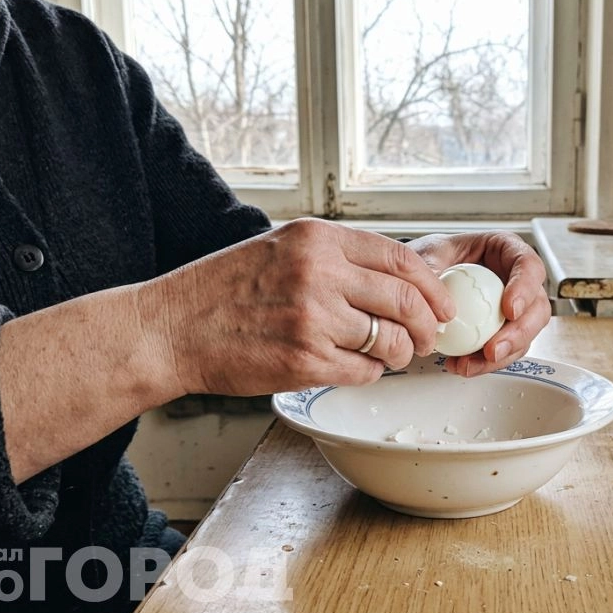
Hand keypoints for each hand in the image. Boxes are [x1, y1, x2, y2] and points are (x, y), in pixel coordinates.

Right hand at [140, 218, 455, 395]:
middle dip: (428, 325)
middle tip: (429, 337)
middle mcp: (319, 273)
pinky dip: (367, 373)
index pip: (401, 258)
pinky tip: (353, 367)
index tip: (442, 304)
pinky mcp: (304, 361)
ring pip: (389, 340)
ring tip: (389, 355)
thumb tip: (394, 278)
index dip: (432, 286)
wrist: (170, 328)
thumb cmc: (221, 290)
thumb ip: (334, 256)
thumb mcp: (279, 247)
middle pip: (406, 300)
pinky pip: (362, 372)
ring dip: (398, 353)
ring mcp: (313, 319)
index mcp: (316, 239)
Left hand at [407, 231, 549, 375]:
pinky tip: (464, 365)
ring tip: (471, 364)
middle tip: (493, 349)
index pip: (529, 265)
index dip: (525, 288)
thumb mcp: (428, 253)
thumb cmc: (434, 256)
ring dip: (502, 354)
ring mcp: (514, 307)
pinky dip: (486, 362)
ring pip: (526, 334)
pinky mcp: (503, 329)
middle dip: (519, 333)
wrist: (424, 278)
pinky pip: (505, 350)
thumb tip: (432, 296)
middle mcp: (517, 279)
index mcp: (507, 250)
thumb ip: (431, 269)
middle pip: (537, 307)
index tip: (509, 309)